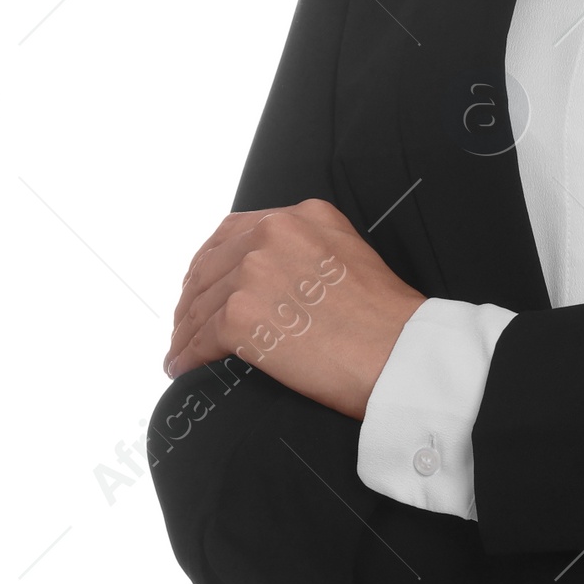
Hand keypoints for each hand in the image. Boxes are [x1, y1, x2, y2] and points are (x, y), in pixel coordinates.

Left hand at [162, 199, 426, 420]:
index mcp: (302, 216)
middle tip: (186, 323)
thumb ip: (306, 250)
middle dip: (192, 298)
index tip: (202, 284)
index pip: (235, 231)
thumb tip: (267, 278)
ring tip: (182, 351)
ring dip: (187, 331)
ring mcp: (253, 274)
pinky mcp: (240, 318)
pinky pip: (199, 340)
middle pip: (210, 266)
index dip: (210, 262)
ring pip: (200, 304)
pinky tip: (183, 367)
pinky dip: (186, 356)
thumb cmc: (387, 319)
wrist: (401, 353)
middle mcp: (274, 234)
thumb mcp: (350, 254)